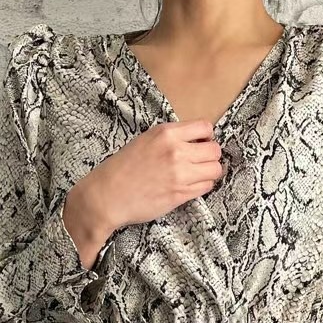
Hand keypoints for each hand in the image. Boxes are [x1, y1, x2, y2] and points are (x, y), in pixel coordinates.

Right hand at [63, 119, 224, 259]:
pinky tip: (190, 187)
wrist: (108, 195)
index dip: (206, 137)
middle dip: (211, 156)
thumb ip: (170, 138)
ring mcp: (180, 174)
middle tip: (201, 163)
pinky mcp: (180, 194)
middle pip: (214, 150)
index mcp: (166, 133)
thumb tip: (194, 141)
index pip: (205, 127)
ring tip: (197, 176)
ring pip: (215, 170)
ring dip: (209, 173)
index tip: (201, 144)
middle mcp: (176, 151)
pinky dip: (202, 187)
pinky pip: (206, 187)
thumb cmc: (122, 169)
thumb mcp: (145, 140)